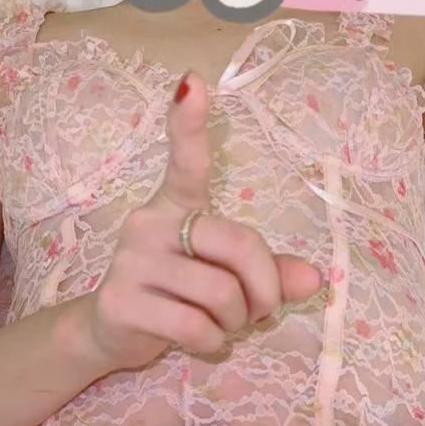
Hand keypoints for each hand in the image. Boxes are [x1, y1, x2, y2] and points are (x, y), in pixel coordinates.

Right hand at [81, 72, 322, 372]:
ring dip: (235, 322)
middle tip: (258, 311)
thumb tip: (313, 279)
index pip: (186, 161)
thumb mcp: (226, 279)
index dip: (189, 123)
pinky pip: (194, 325)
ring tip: (220, 326)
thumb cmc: (177, 296)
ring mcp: (131, 261)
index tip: (192, 83)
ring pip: (220, 294)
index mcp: (176, 206)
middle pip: (237, 244)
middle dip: (264, 288)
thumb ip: (269, 273)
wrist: (110, 332)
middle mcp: (149, 222)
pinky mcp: (121, 301)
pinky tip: (199, 340)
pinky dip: (211, 342)